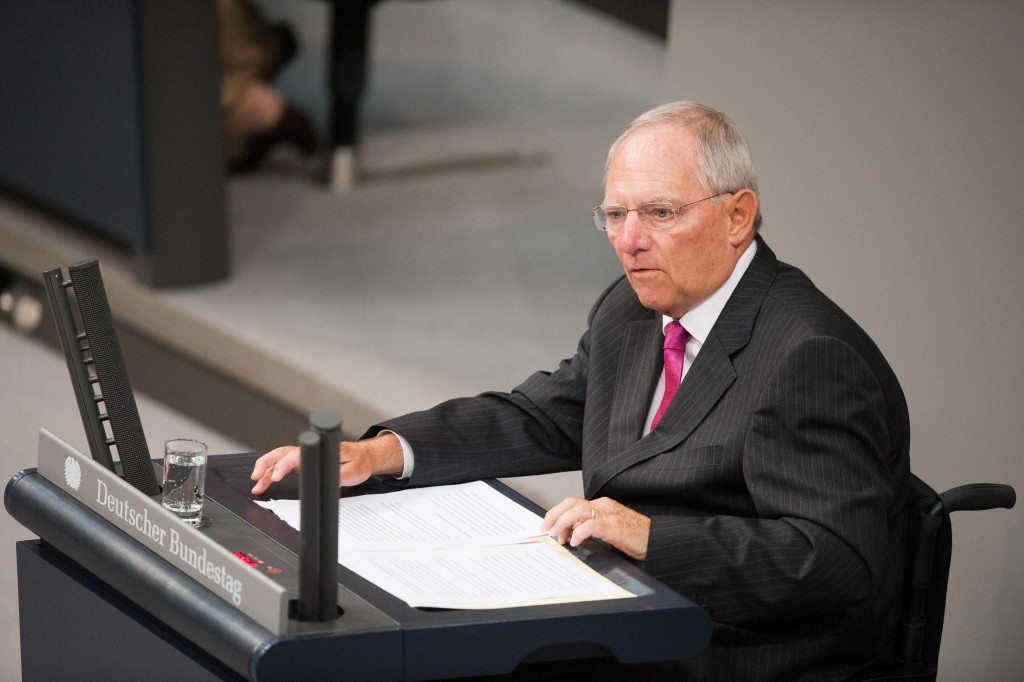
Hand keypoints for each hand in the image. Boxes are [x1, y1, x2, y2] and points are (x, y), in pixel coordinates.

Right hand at [249, 433, 403, 494]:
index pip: (295, 456)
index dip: (283, 466)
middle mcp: (308, 451)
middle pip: (280, 454)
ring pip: (278, 459)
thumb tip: (328, 479)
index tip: (275, 476)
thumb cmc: (359, 462)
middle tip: (256, 478)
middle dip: (265, 464)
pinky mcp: (302, 463)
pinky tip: (262, 484)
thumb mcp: (353, 471)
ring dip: (264, 469)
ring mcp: (303, 457)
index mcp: (318, 451)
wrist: (363, 457)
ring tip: (255, 485)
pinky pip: (282, 466)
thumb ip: (340, 475)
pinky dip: (270, 474)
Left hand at [540, 496, 650, 560]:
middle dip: (554, 514)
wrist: (656, 539)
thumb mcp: (609, 529)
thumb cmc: (636, 536)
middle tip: (546, 528)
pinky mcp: (614, 527)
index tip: (550, 526)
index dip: (558, 513)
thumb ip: (591, 526)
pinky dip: (579, 532)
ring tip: (556, 534)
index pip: (574, 504)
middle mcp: (604, 506)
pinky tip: (574, 541)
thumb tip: (571, 532)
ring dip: (562, 521)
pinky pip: (592, 525)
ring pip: (579, 510)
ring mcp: (609, 515)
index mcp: (602, 506)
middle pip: (572, 503)